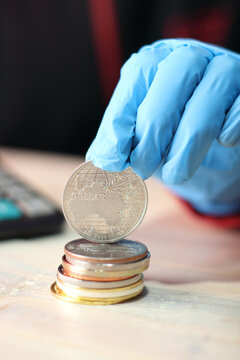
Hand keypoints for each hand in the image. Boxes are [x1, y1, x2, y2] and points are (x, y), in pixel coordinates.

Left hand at [86, 39, 239, 215]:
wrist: (211, 157)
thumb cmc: (171, 142)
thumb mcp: (141, 141)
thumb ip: (120, 142)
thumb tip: (102, 157)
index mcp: (159, 61)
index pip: (139, 74)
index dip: (123, 116)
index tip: (113, 157)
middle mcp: (191, 58)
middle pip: (173, 79)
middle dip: (153, 131)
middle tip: (143, 169)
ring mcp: (224, 72)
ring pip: (207, 98)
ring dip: (186, 145)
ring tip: (175, 175)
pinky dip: (229, 131)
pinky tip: (221, 144)